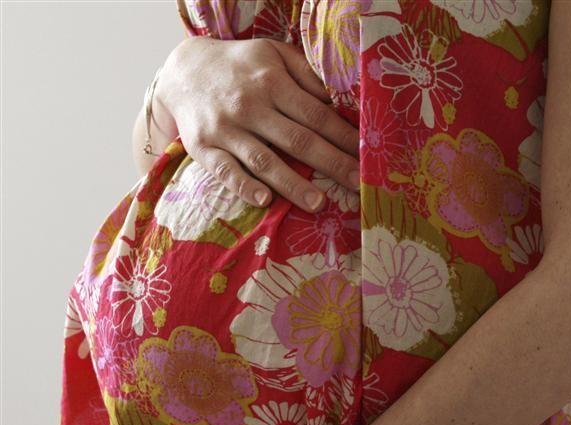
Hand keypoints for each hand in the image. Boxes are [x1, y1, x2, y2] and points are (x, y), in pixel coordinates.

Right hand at [155, 35, 359, 212]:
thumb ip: (306, 74)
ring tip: (318, 204)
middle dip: (332, 164)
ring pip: (264, 160)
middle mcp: (250, 105)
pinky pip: (225, 171)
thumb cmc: (241, 66)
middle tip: (357, 185)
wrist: (184, 71)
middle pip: (298, 140)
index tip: (367, 155)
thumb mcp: (273, 55)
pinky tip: (265, 200)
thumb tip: (339, 100)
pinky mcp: (203, 148)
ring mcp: (225, 129)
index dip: (343, 137)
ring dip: (292, 184)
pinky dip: (244, 186)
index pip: (316, 115)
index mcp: (272, 81)